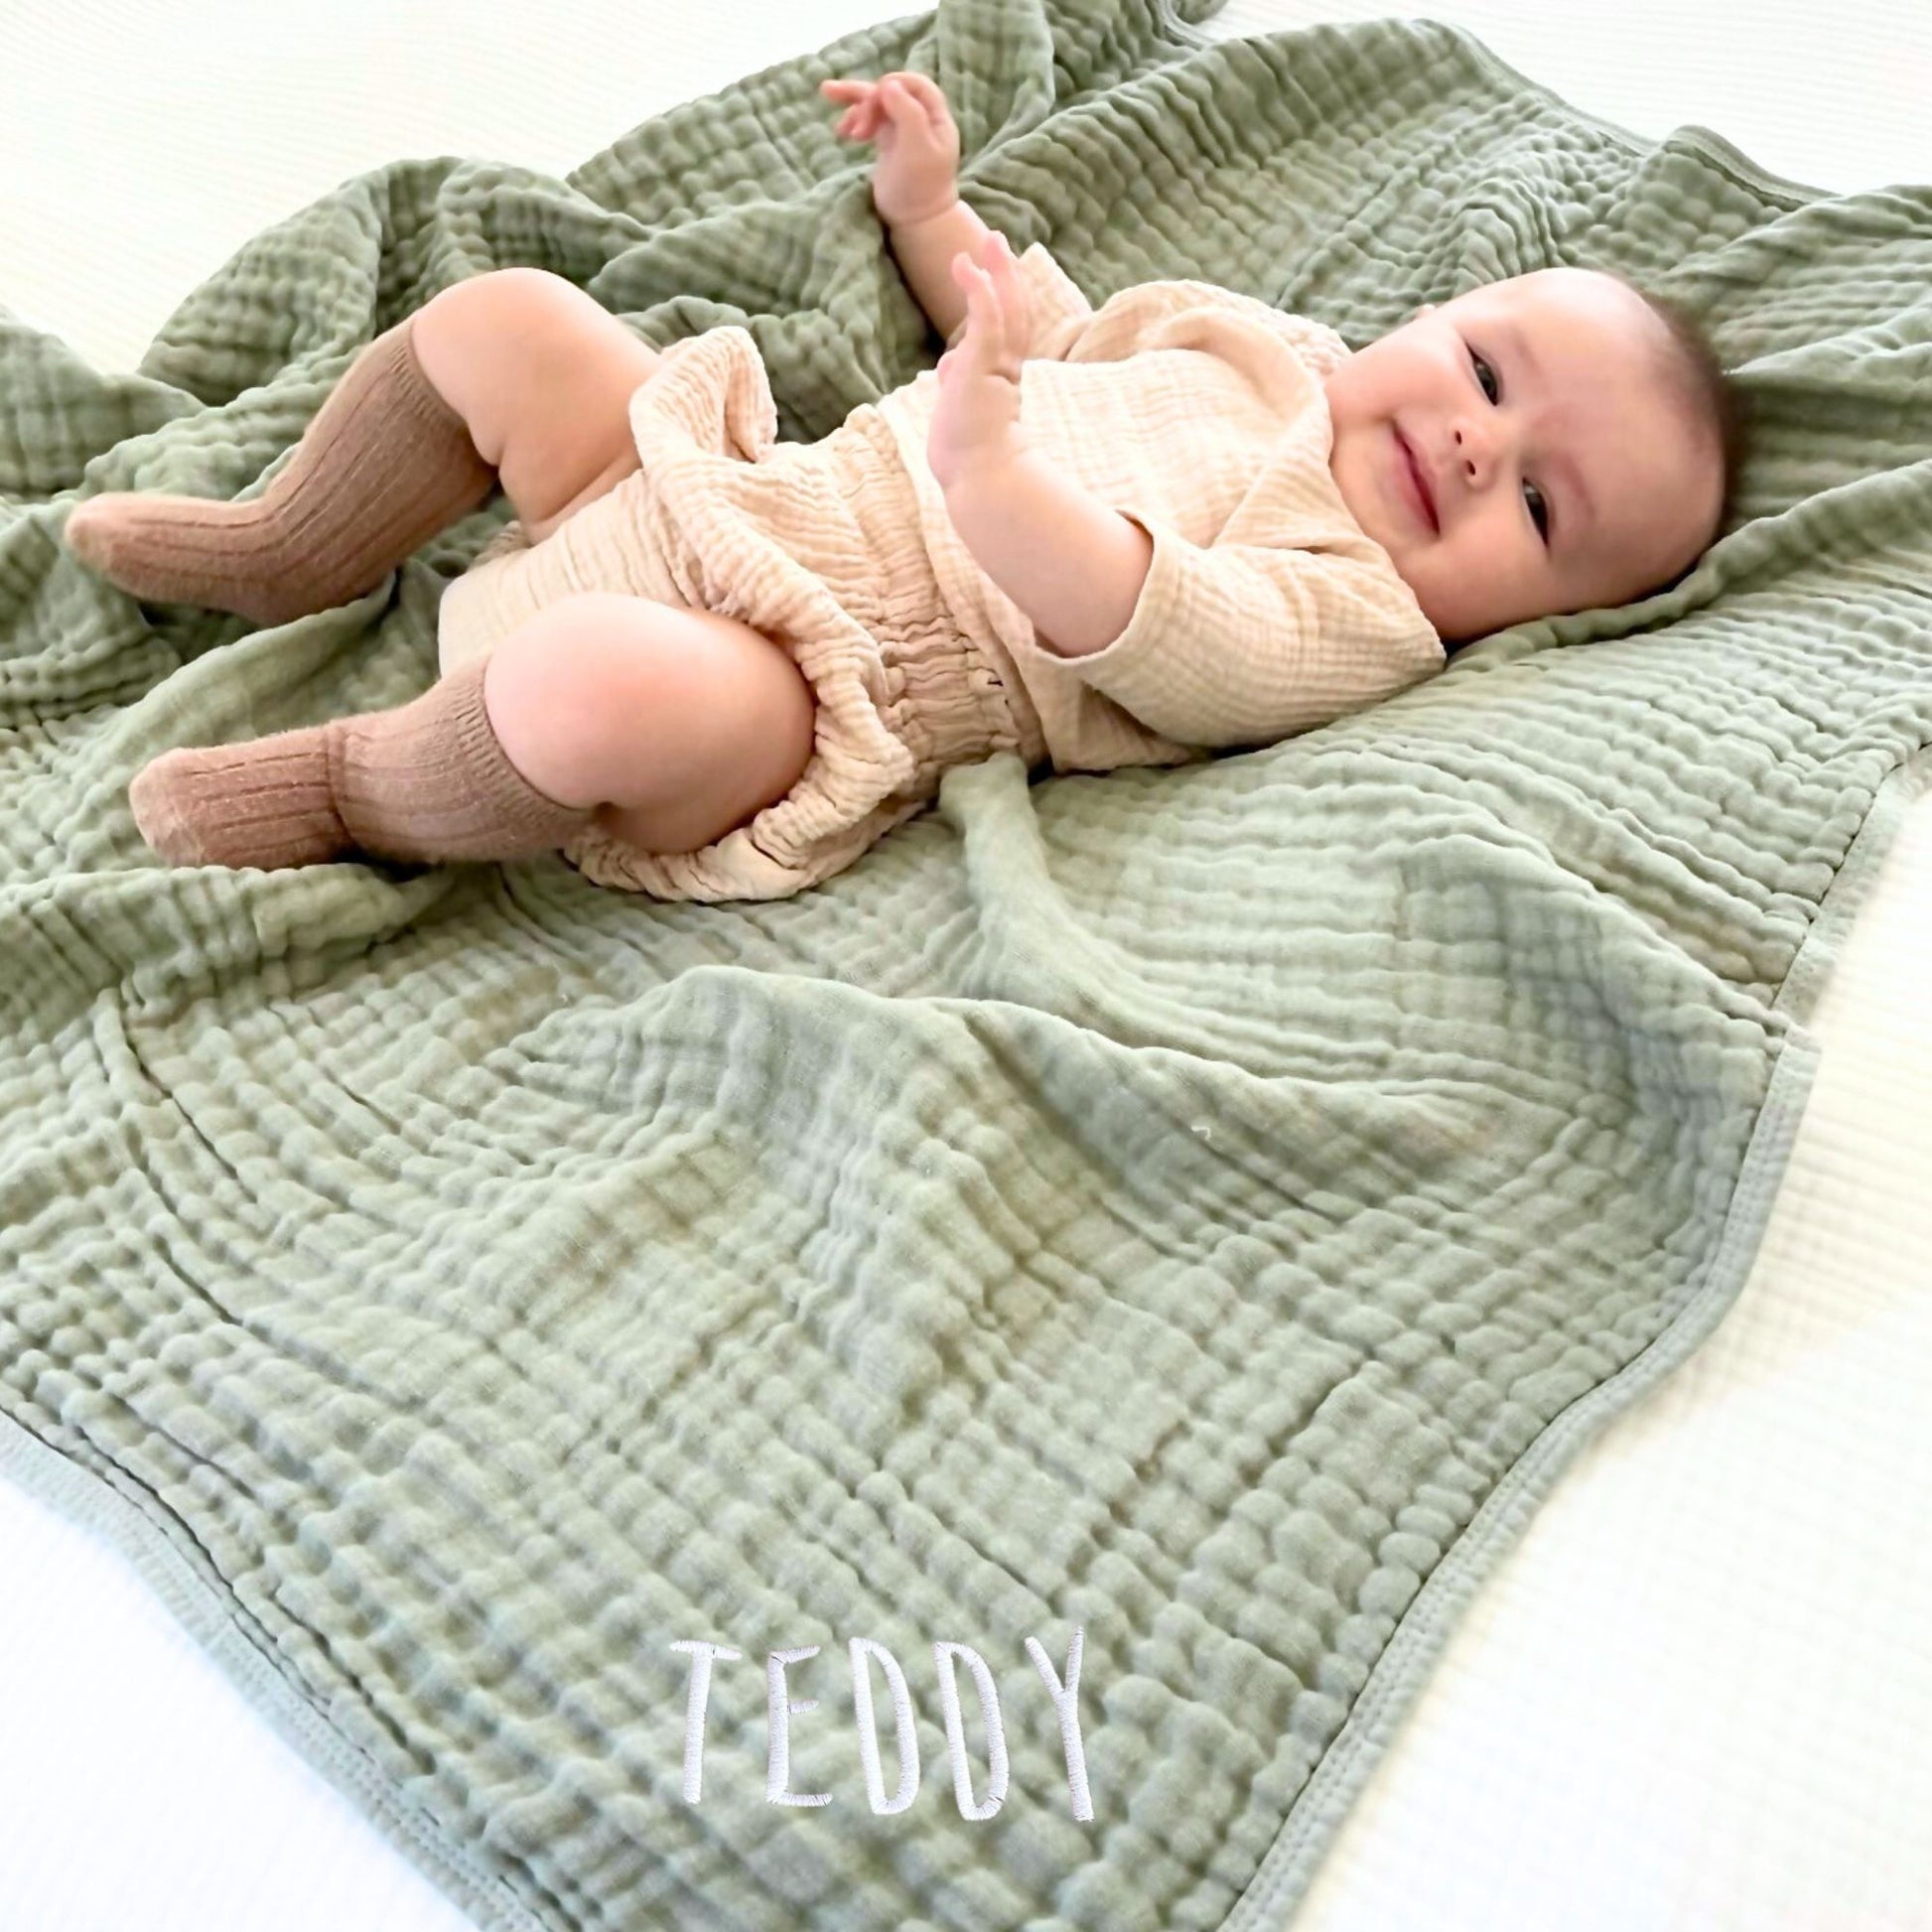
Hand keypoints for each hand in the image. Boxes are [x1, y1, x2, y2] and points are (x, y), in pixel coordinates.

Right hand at [820, 69, 959, 227]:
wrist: (914, 219)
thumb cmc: (921, 185)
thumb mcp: (918, 147)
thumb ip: (907, 112)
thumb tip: (887, 84)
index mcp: (935, 116)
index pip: (914, 83)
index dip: (893, 84)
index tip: (877, 100)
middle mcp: (920, 117)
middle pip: (891, 91)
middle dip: (870, 102)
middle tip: (857, 128)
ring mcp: (902, 128)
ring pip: (876, 103)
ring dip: (856, 109)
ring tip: (840, 129)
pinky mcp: (886, 140)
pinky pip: (869, 119)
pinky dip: (854, 120)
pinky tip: (841, 132)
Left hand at [927, 228, 1029, 492]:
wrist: (982, 480)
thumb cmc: (969, 459)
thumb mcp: (956, 411)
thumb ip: (956, 383)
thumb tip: (947, 366)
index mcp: (1001, 381)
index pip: (1006, 333)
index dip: (1002, 300)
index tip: (991, 276)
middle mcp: (1005, 370)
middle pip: (1014, 312)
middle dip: (1007, 275)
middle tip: (997, 242)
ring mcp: (997, 368)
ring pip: (1005, 309)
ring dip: (998, 272)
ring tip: (989, 241)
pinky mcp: (984, 367)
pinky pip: (984, 320)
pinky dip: (978, 291)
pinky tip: (966, 265)